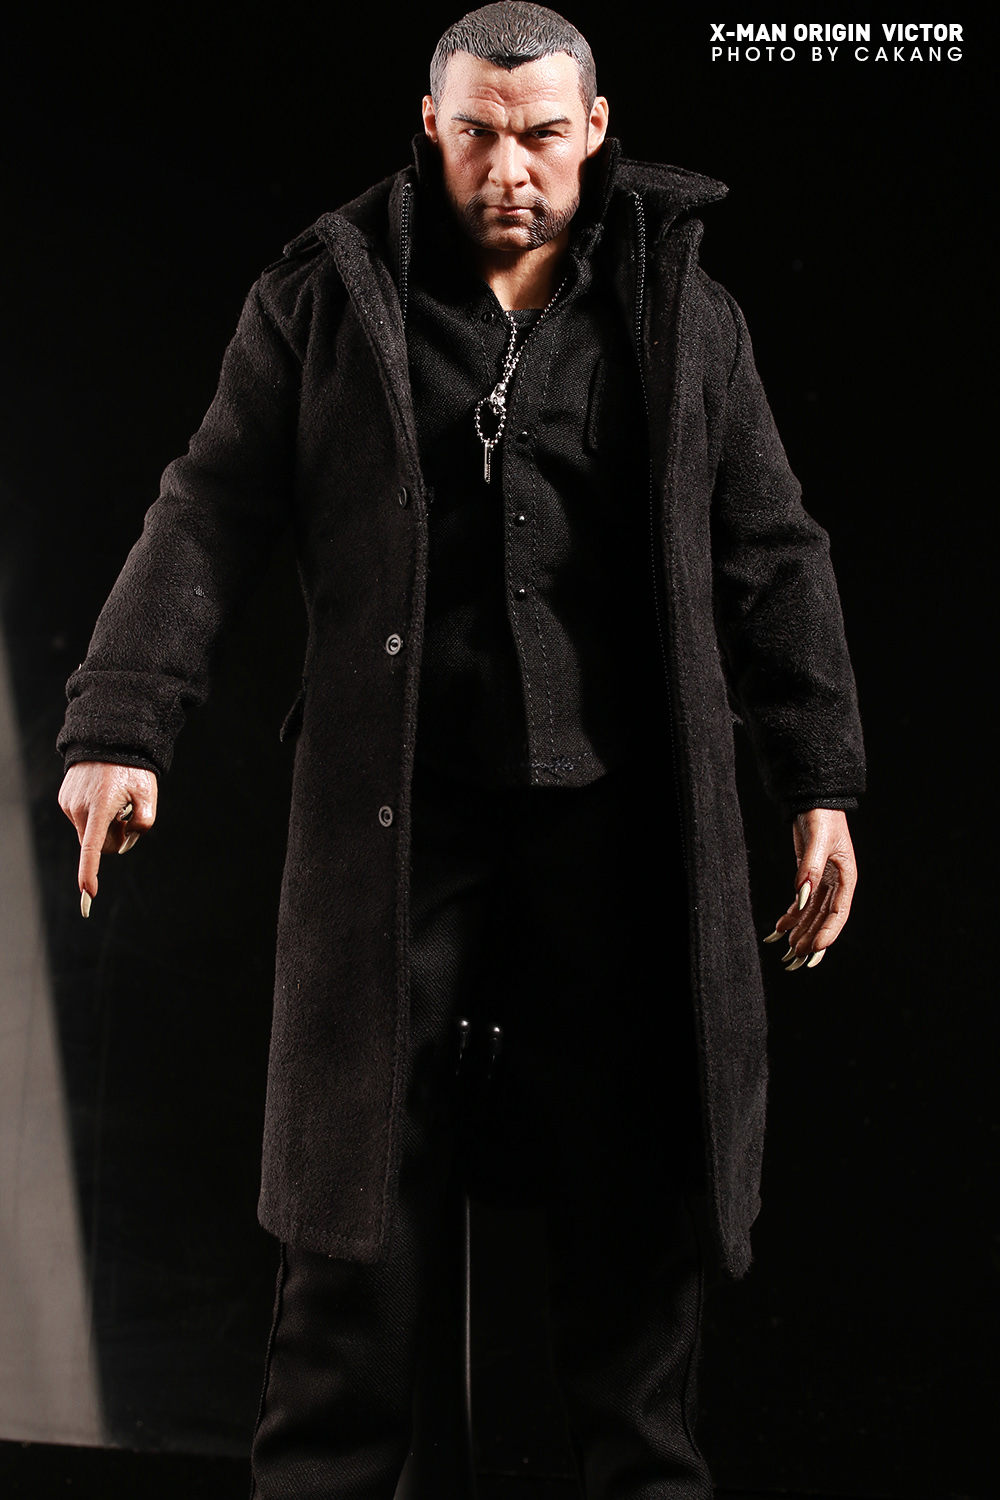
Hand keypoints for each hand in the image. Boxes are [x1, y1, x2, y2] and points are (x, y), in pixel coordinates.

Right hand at [58, 762, 157, 915]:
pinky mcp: (65, 799)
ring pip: (89, 832)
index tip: (89, 891)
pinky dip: (94, 814)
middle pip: (98, 845)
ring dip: (103, 825)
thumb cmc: (132, 768)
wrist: (110, 738)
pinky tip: (102, 794)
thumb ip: (142, 824)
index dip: (90, 872)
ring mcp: (69, 803)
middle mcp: (79, 808)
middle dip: (113, 838)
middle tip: (127, 816)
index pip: (92, 848)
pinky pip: (82, 819)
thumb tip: (126, 843)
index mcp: (99, 808)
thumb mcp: (147, 796)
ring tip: (113, 799)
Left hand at [762, 808, 856, 971]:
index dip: (827, 933)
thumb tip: (802, 895)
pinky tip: (779, 929)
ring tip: (786, 953)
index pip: (839, 912)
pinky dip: (790, 917)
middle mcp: (837, 884)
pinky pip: (801, 904)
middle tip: (796, 960)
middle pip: (825, 919)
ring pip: (812, 915)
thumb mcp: (818, 841)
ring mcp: (824, 883)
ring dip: (800, 933)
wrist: (814, 802)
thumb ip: (810, 868)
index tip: (814, 949)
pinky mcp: (810, 879)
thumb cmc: (821, 818)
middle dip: (811, 940)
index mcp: (847, 878)